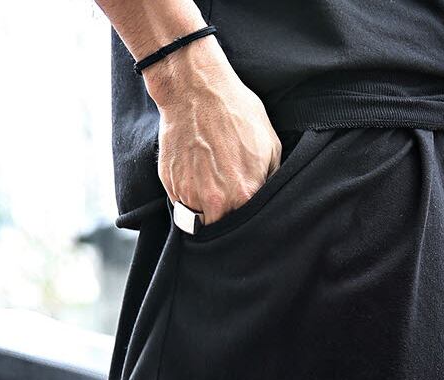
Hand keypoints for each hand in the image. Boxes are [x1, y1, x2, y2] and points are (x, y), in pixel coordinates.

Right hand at [144, 36, 280, 224]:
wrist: (193, 88)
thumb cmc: (234, 111)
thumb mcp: (271, 144)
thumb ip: (273, 179)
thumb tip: (272, 197)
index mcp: (245, 195)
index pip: (251, 226)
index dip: (251, 221)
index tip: (249, 213)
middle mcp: (216, 202)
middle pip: (224, 228)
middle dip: (228, 219)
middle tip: (230, 201)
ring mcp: (190, 195)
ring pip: (200, 222)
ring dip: (206, 212)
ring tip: (212, 189)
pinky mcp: (171, 185)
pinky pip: (181, 205)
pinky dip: (188, 197)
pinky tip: (195, 175)